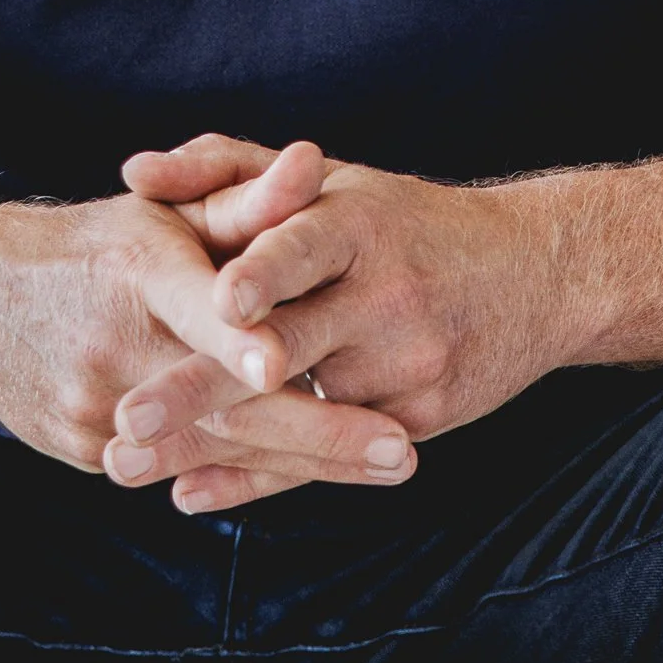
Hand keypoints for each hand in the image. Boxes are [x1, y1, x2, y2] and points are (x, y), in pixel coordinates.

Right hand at [0, 155, 414, 503]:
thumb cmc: (93, 244)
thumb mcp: (162, 210)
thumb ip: (245, 197)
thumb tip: (314, 160)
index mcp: (136, 268)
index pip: (197, 308)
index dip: (241, 338)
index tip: (290, 365)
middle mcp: (116, 344)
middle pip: (221, 401)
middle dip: (319, 430)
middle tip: (401, 450)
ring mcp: (98, 407)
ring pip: (212, 446)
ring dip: (304, 463)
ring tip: (390, 466)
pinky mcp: (89, 450)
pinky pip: (181, 466)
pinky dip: (247, 474)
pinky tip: (318, 479)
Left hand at [111, 137, 565, 509]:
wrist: (539, 276)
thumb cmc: (405, 223)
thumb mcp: (330, 182)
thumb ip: (226, 167)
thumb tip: (133, 174)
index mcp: (360, 223)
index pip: (305, 246)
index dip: (264, 274)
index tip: (218, 302)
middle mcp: (385, 294)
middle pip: (285, 345)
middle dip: (202, 384)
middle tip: (127, 415)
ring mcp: (405, 364)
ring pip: (296, 414)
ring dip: (208, 444)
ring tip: (123, 465)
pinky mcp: (417, 419)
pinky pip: (324, 456)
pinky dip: (255, 478)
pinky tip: (191, 494)